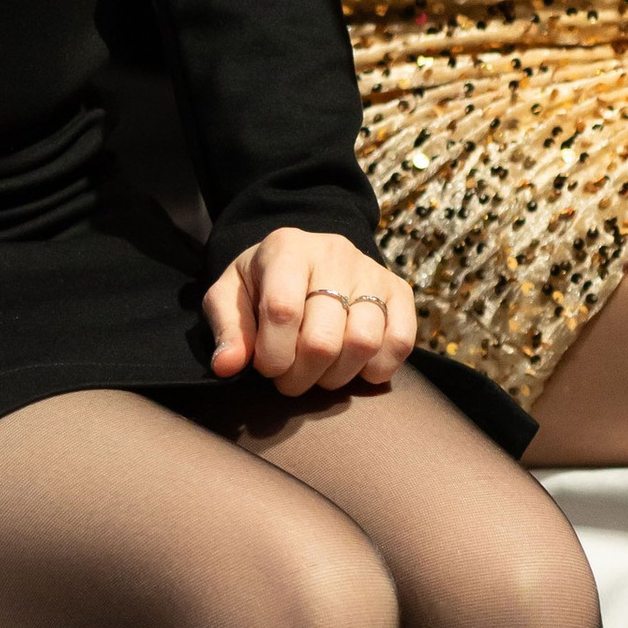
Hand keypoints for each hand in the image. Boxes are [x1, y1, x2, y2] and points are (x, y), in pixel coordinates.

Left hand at [201, 230, 418, 398]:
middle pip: (323, 338)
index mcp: (287, 249)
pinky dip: (377, 368)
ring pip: (363, 341)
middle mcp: (334, 253)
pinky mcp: (398, 290)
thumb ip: (226, 329)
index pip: (283, 310)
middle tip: (289, 378)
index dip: (272, 353)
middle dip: (300, 376)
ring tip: (319, 372)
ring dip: (336, 376)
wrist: (304, 258)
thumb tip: (227, 366)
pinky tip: (354, 366)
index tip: (264, 367)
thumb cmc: (261, 283)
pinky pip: (401, 341)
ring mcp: (370, 270)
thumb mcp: (229, 296)